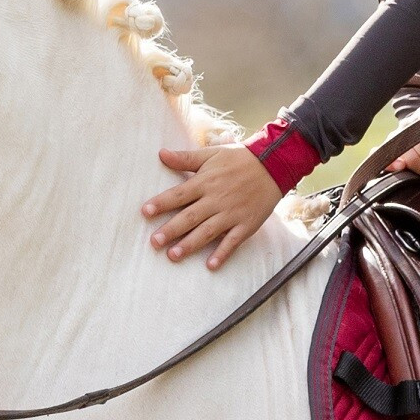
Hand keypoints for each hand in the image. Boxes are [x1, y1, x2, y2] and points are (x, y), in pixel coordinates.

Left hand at [143, 144, 281, 269]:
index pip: (179, 194)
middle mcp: (216, 199)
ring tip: (173, 255)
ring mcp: (232, 214)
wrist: (273, 165)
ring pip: (207, 232)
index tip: (145, 212)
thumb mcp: (211, 154)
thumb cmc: (239, 159)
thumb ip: (186, 158)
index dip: (162, 203)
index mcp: (206, 182)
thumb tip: (161, 154)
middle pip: (190, 216)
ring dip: (190, 244)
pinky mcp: (246, 224)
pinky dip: (222, 253)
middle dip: (171, 230)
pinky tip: (210, 265)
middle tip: (154, 242)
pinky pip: (232, 241)